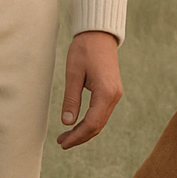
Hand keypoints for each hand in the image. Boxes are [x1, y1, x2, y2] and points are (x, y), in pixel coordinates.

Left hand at [57, 30, 122, 149]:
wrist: (99, 34)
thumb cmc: (85, 50)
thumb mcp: (73, 73)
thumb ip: (71, 99)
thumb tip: (67, 123)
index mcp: (105, 93)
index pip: (92, 123)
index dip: (77, 136)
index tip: (62, 142)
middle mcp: (114, 96)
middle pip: (97, 126)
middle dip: (80, 137)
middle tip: (61, 142)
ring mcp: (115, 94)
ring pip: (100, 121)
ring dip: (84, 131)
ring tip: (66, 135)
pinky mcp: (112, 92)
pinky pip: (102, 113)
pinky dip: (90, 122)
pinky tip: (78, 124)